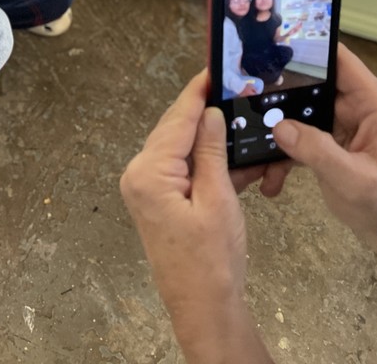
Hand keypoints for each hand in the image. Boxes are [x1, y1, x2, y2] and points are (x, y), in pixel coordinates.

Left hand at [120, 71, 273, 361]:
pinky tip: (231, 155)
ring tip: (237, 118)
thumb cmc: (212, 261)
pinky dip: (204, 160)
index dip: (198, 92)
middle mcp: (139, 175)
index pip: (177, 119)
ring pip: (179, 146)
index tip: (213, 68)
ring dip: (207, 137)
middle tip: (229, 87)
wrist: (203, 308)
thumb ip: (211, 151)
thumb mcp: (219, 199)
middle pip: (174, 128)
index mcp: (149, 172)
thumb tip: (211, 113)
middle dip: (203, 111)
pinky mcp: (158, 199)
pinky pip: (181, 167)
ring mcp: (146, 188)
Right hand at [269, 45, 376, 245]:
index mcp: (373, 103)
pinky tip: (267, 174)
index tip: (269, 48)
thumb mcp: (353, 180)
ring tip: (249, 140)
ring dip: (276, 129)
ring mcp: (341, 123)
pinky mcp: (329, 141)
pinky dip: (282, 152)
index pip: (339, 60)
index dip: (308, 49)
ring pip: (299, 110)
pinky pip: (299, 135)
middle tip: (243, 97)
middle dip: (278, 92)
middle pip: (311, 83)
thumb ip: (317, 151)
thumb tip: (279, 127)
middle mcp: (357, 106)